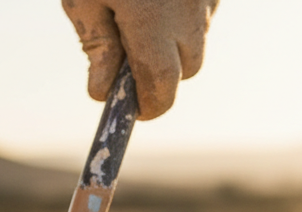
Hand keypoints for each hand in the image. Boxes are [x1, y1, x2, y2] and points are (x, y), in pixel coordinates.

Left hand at [62, 0, 217, 118]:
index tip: (134, 113)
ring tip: (141, 20)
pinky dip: (185, 15)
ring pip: (199, 39)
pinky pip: (205, 10)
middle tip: (132, 65)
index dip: (150, 106)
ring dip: (176, 43)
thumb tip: (103, 94)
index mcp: (154, 21)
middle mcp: (190, 9)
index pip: (162, 85)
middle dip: (163, 76)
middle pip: (189, 68)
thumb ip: (96, 45)